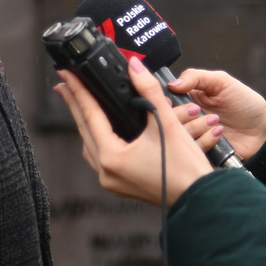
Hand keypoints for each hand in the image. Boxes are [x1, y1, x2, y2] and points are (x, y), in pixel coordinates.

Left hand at [53, 57, 213, 206]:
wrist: (200, 199)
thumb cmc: (186, 169)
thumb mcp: (167, 123)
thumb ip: (148, 90)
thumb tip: (134, 66)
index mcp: (112, 158)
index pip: (90, 116)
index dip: (78, 91)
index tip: (66, 75)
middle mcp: (107, 173)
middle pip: (85, 130)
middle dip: (76, 105)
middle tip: (65, 84)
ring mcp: (113, 181)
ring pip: (91, 146)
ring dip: (86, 123)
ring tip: (81, 104)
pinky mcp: (123, 185)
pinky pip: (102, 158)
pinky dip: (99, 139)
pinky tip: (101, 130)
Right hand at [166, 69, 265, 159]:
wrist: (263, 130)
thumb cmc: (245, 102)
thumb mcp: (222, 81)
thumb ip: (196, 77)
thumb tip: (172, 83)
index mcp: (187, 100)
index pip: (164, 101)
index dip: (165, 102)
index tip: (172, 101)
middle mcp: (187, 119)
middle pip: (167, 121)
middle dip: (183, 115)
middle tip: (199, 112)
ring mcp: (194, 137)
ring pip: (178, 137)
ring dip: (197, 128)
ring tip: (217, 122)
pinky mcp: (201, 153)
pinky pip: (192, 152)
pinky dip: (204, 142)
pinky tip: (220, 135)